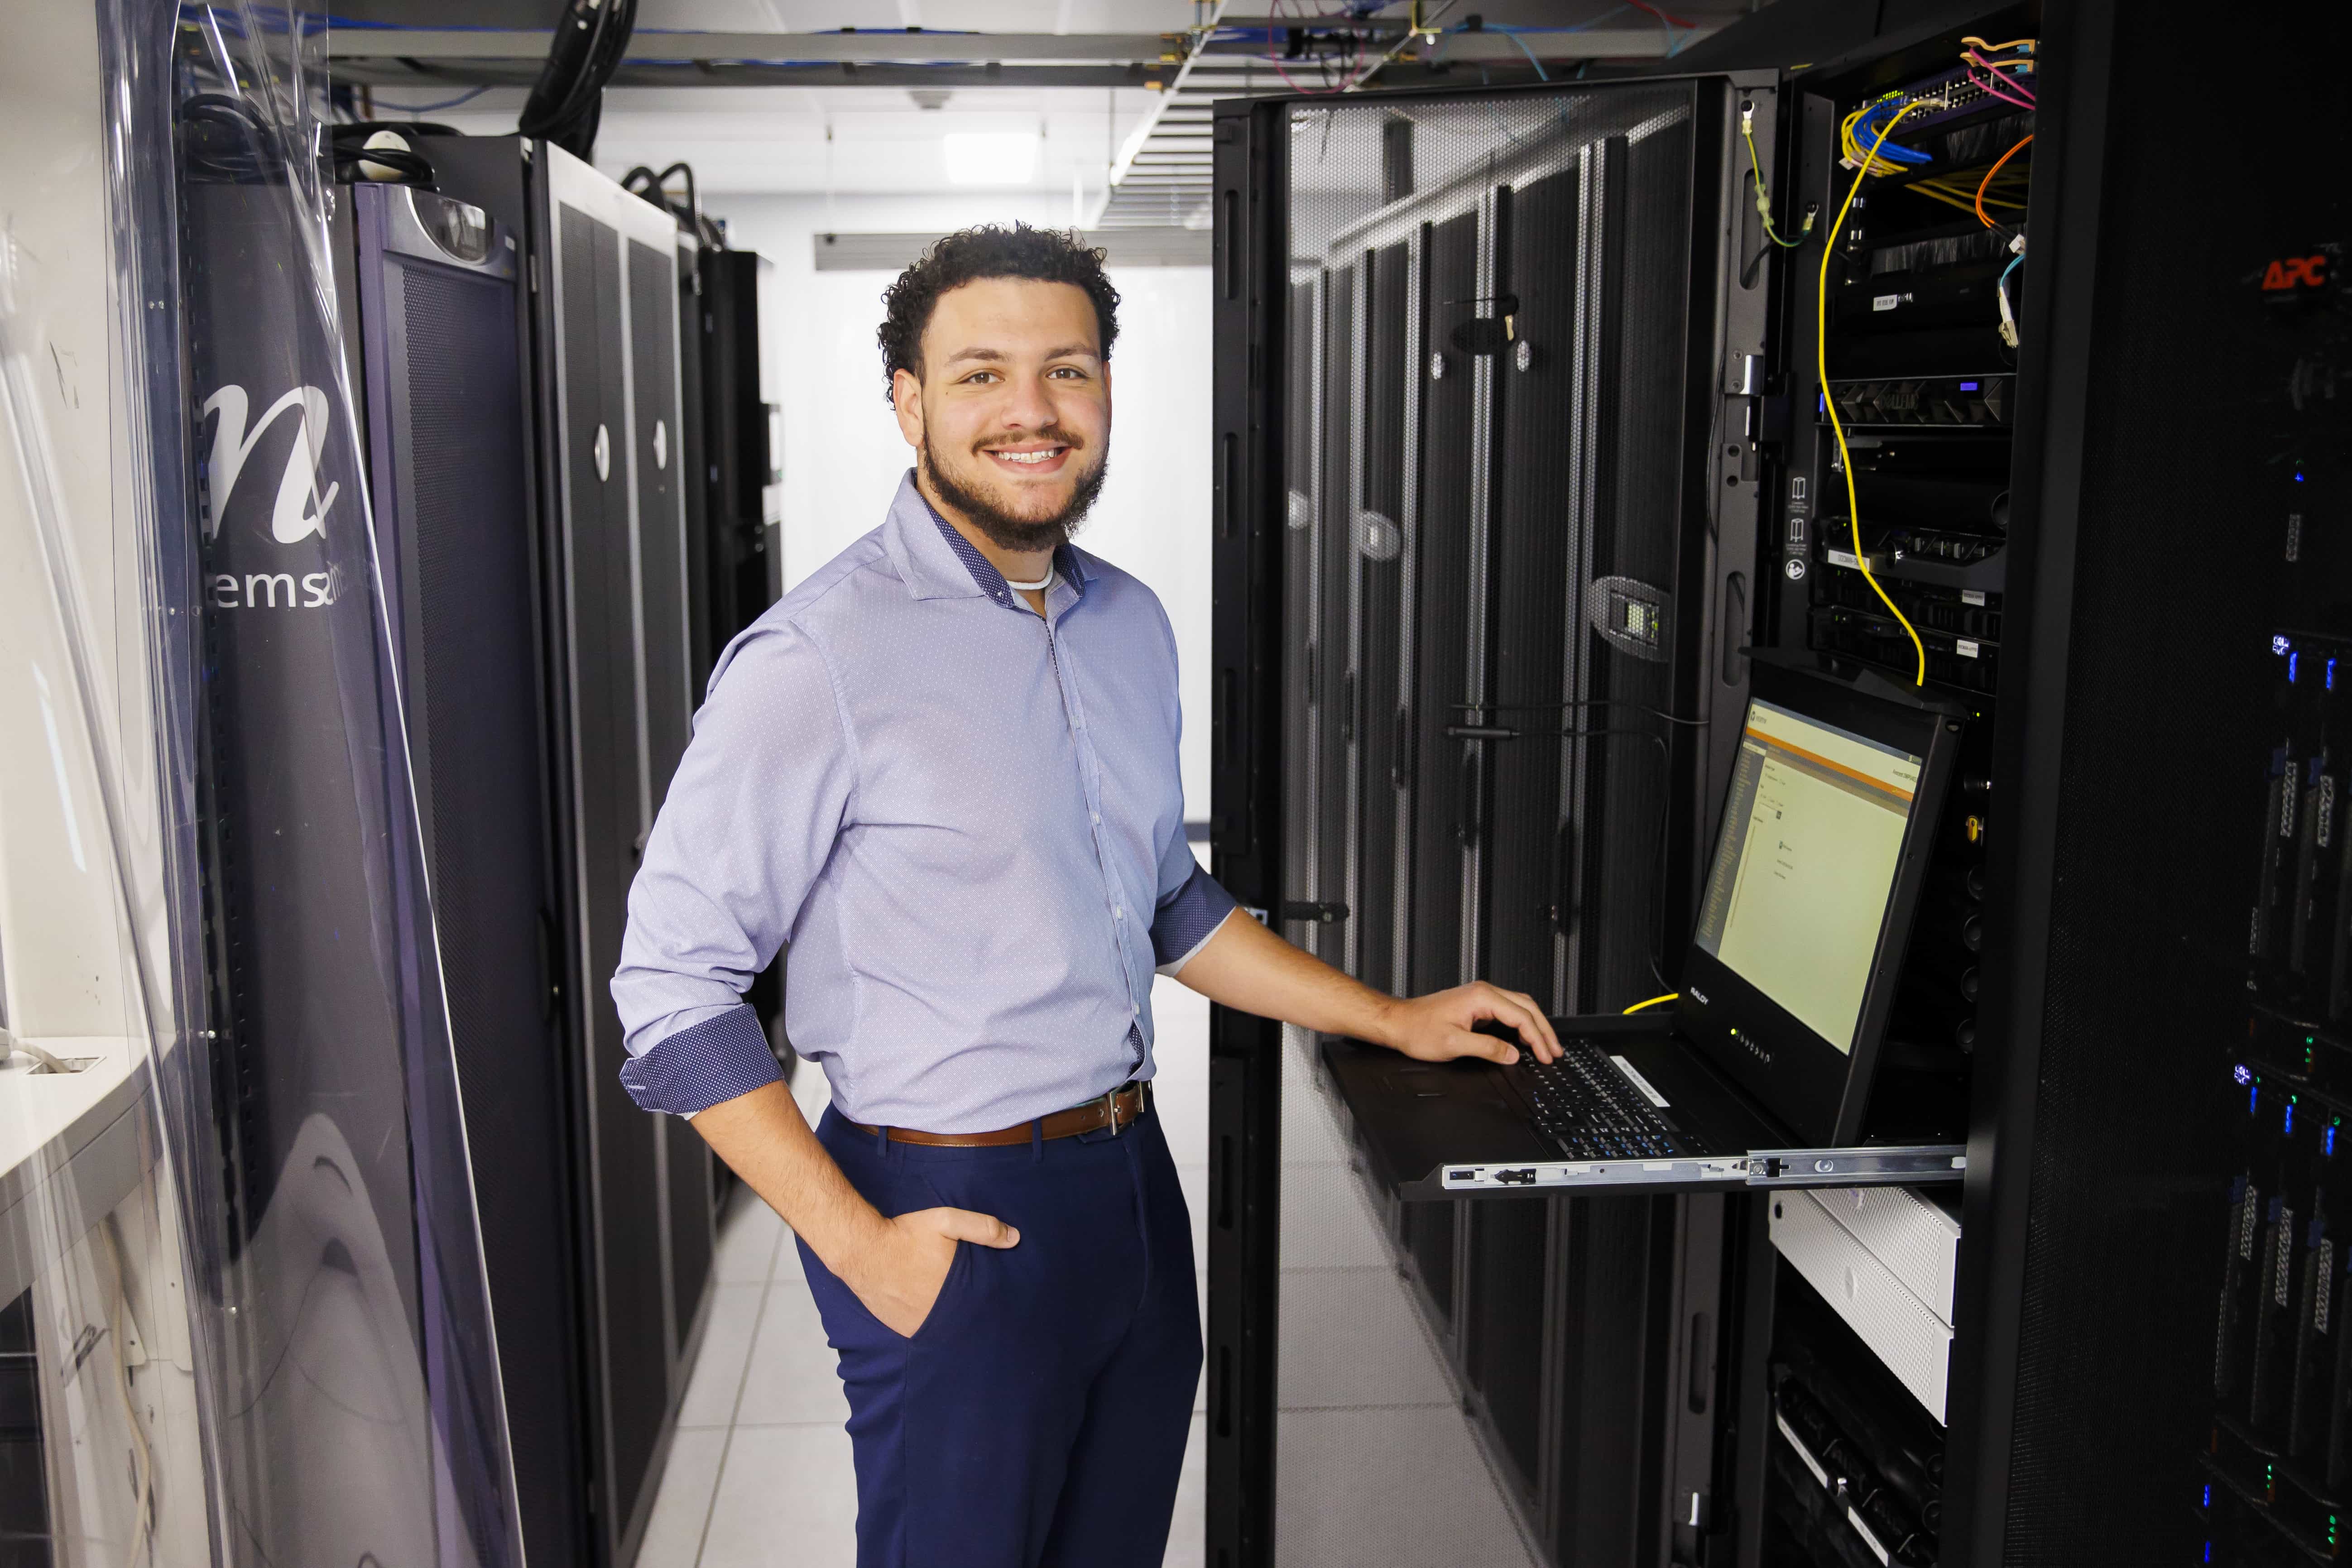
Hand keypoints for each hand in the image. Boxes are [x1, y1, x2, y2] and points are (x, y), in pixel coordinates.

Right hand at [839, 1207, 1019, 1337]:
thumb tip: (1015, 1238)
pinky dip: (929, 1323)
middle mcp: (938, 1314)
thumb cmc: (906, 1234)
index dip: (991, 1303)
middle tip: (971, 1301)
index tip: (998, 1301)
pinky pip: (924, 1331)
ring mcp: (919, 1324)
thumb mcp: (946, 1221)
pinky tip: (930, 1311)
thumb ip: (982, 1228)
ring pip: (944, 1328)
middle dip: (970, 1311)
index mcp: (955, 1291)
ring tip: (953, 1308)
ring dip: (950, 1320)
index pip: (983, 1306)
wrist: (862, 1249)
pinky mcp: (902, 1328)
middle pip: (965, 1319)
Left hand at [1375, 982, 1561, 1065]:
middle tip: (1555, 1051)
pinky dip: (1522, 1023)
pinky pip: (1508, 1010)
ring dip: (1535, 1025)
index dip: (1538, 1039)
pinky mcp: (1476, 1004)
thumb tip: (1512, 1054)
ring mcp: (1480, 996)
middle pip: (1527, 1007)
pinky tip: (1525, 1037)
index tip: (1546, 1056)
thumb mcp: (1454, 1044)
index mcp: (1481, 997)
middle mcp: (1483, 992)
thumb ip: (1488, 1048)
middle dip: (1544, 1030)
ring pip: (1519, 1006)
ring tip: (1546, 1045)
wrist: (1398, 1022)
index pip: (1522, 1016)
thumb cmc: (1418, 1030)